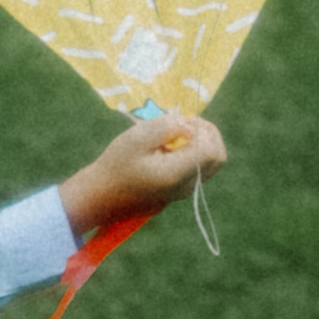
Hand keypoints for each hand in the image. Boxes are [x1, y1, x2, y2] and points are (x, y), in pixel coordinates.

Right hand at [60, 113, 226, 239]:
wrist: (100, 196)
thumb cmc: (115, 165)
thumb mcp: (136, 138)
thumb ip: (166, 127)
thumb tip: (190, 127)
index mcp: (177, 174)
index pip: (212, 151)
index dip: (205, 130)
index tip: (184, 122)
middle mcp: (186, 186)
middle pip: (218, 158)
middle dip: (208, 134)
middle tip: (185, 124)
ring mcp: (183, 191)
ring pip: (210, 164)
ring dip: (200, 143)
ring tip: (176, 134)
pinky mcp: (177, 192)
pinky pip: (197, 169)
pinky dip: (192, 153)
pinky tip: (170, 147)